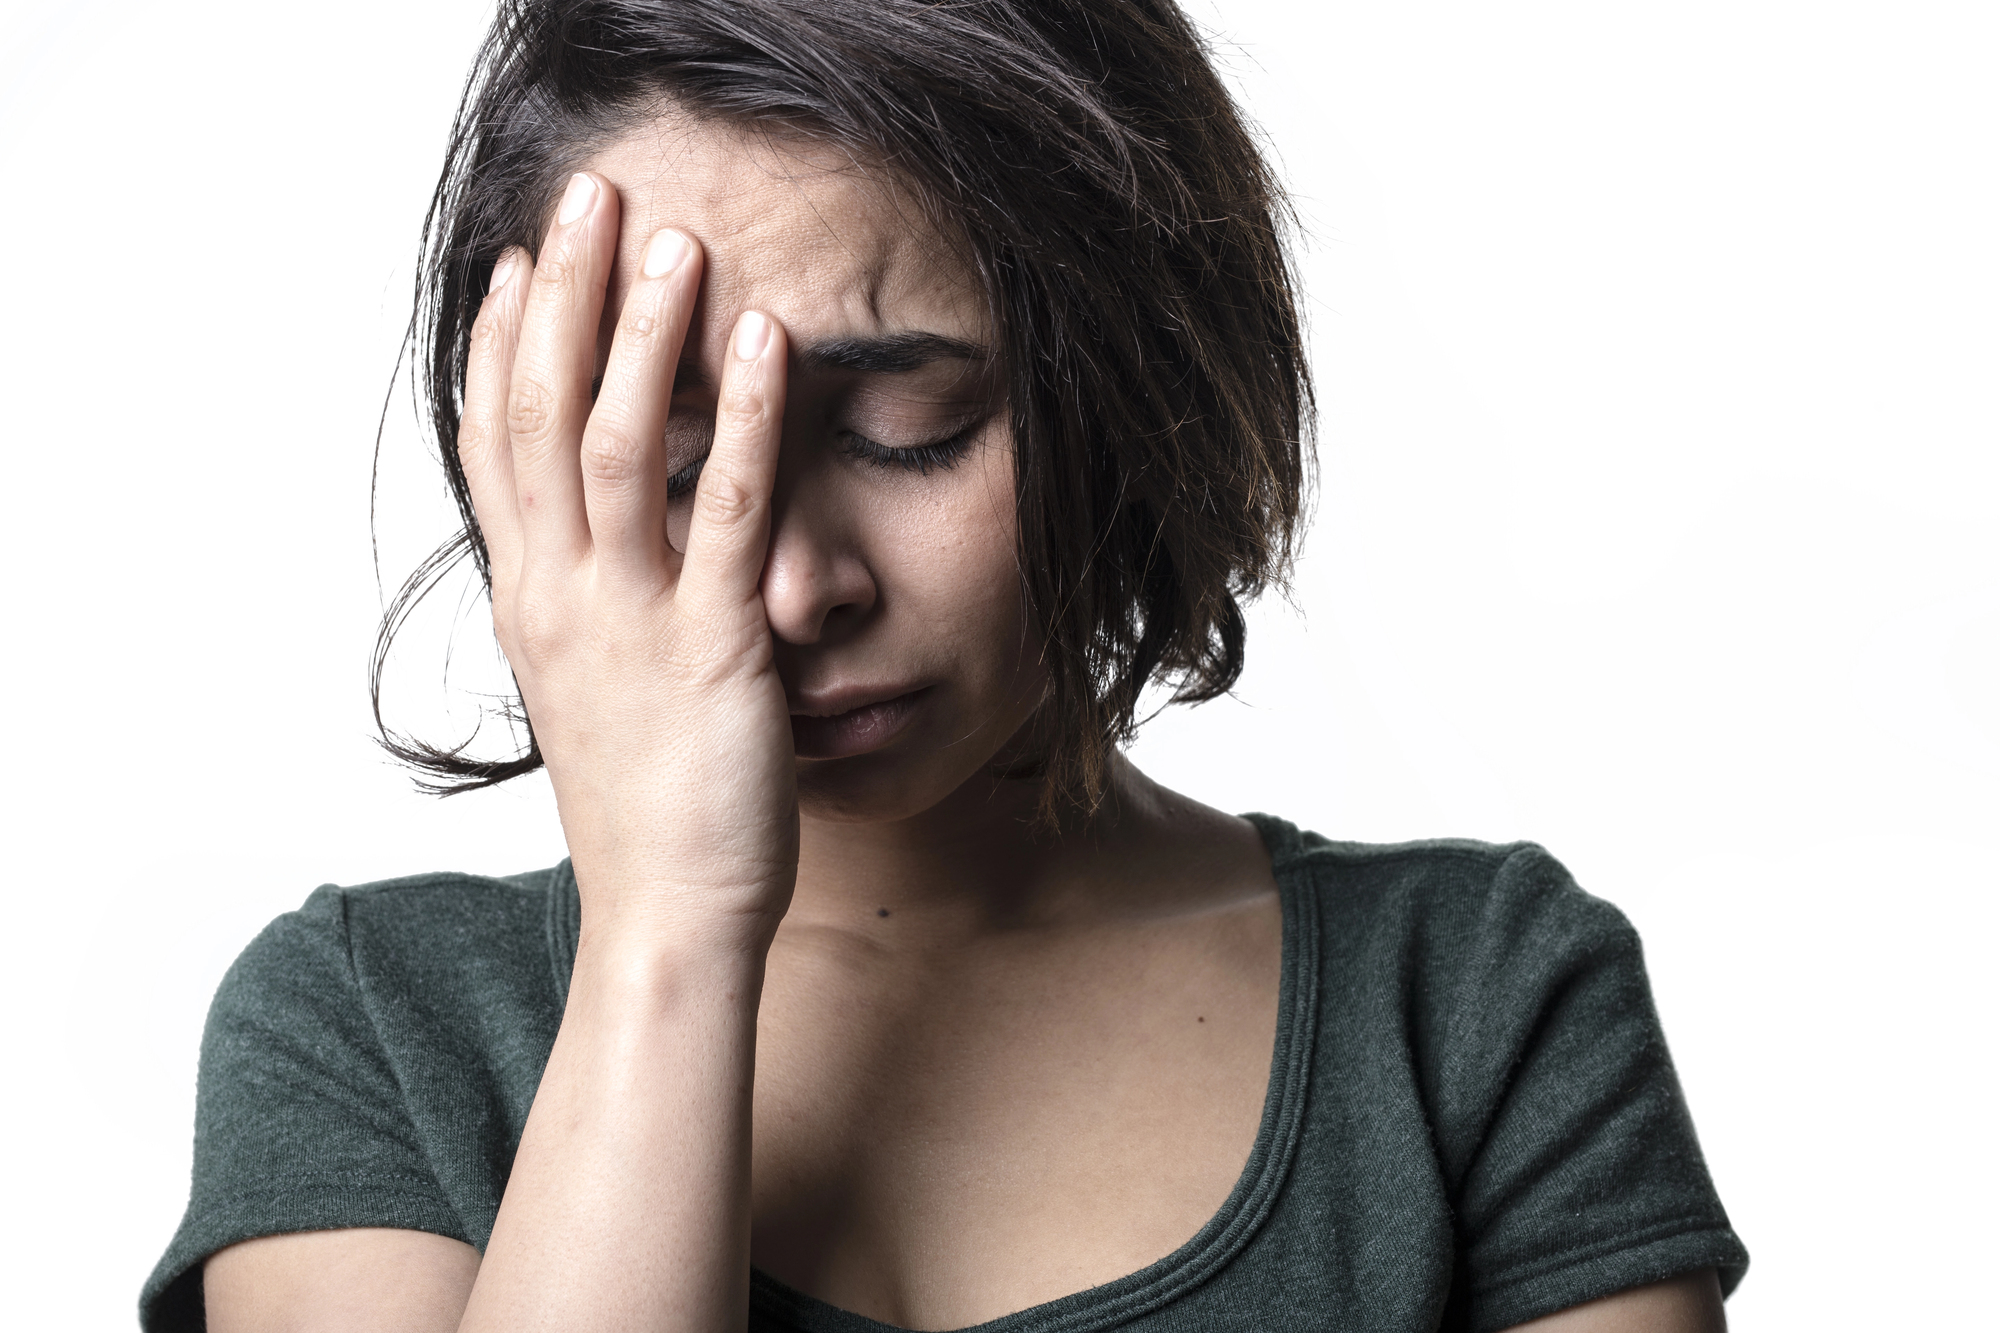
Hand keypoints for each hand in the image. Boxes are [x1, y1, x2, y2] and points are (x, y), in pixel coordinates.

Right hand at [457, 170, 798, 950]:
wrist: (666, 921)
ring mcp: (630, 618)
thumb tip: (589, 556)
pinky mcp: (713, 646)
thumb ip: (585, 610)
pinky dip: (740, 419)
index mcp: (532, 603)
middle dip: (565, 298)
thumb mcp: (591, 692)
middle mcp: (562, 596)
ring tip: (670, 241)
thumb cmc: (644, 811)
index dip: (503, 346)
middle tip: (587, 199)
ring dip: (644, 335)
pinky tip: (764, 344)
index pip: (496, 448)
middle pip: (540, 416)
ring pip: (616, 446)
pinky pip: (724, 511)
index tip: (518, 264)